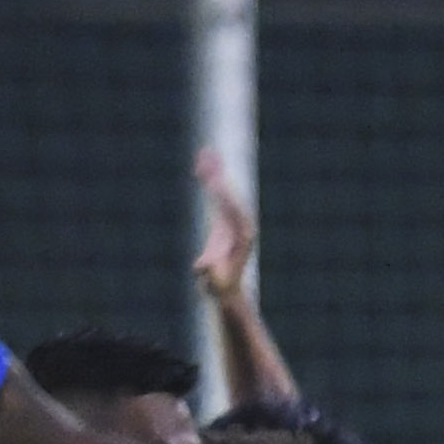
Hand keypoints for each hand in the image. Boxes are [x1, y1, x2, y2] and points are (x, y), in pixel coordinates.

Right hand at [191, 147, 258, 300]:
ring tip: (202, 153)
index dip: (222, 192)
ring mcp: (234, 219)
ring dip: (213, 171)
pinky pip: (217, 195)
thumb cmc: (220, 287)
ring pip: (224, 190)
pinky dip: (209, 181)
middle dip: (218, 173)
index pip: (232, 207)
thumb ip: (210, 273)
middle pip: (229, 192)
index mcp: (243, 233)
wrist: (226, 291)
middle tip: (205, 155)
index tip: (211, 179)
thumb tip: (202, 265)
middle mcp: (242, 222)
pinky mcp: (226, 219)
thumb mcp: (215, 282)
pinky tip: (200, 168)